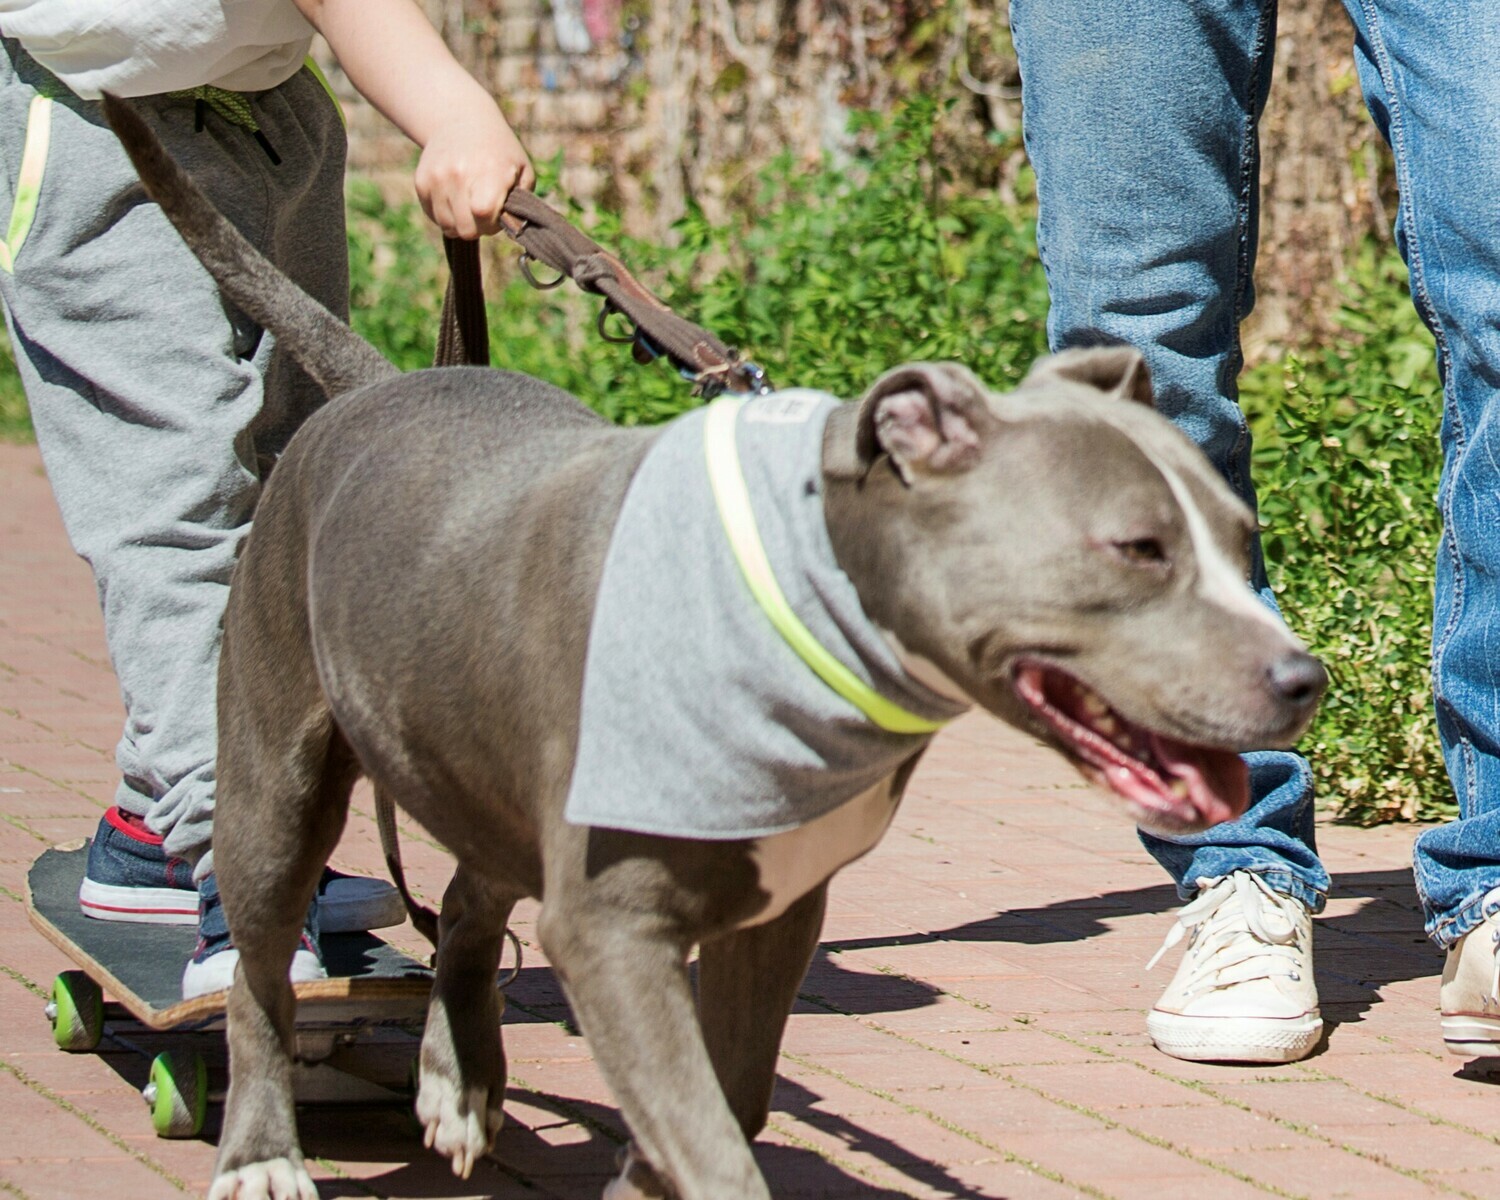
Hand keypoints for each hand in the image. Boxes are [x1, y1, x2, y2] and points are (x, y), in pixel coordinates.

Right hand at [414, 107, 535, 239]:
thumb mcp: (522, 170)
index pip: (483, 214)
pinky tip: (455, 199)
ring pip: (447, 225)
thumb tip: (513, 227)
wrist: (461, 121)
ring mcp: (437, 177)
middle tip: (484, 213)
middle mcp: (459, 173)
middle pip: (465, 228)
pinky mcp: (421, 182)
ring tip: (469, 205)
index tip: (497, 214)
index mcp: (489, 171)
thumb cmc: (499, 152)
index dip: (492, 224)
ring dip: (460, 223)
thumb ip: (521, 202)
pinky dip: (445, 215)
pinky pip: (433, 216)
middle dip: (478, 227)